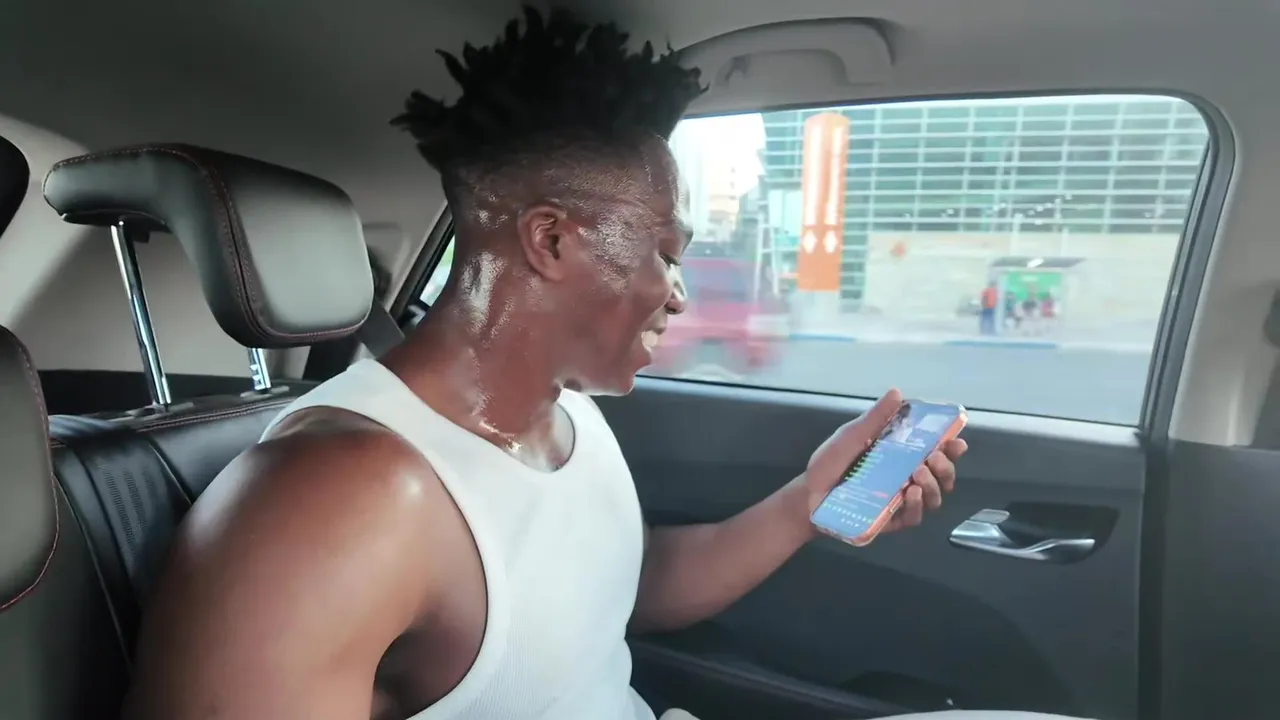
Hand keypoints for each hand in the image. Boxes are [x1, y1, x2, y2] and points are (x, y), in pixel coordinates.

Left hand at [801, 389, 967, 536]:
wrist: (807, 496)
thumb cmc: (829, 463)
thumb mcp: (852, 436)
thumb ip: (875, 418)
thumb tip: (897, 392)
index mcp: (900, 456)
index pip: (935, 451)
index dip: (951, 447)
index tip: (956, 441)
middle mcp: (906, 477)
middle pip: (942, 476)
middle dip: (946, 466)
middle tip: (934, 457)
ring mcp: (900, 501)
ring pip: (934, 498)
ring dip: (934, 485)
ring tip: (919, 475)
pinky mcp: (891, 520)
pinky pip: (914, 517)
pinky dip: (917, 505)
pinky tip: (911, 493)